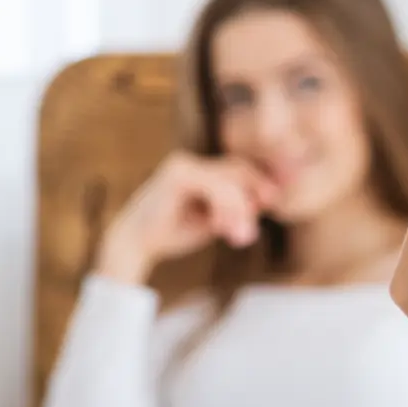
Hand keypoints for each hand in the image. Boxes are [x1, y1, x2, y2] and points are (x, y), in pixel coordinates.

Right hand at [94, 151, 277, 283]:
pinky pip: (215, 186)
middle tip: (253, 228)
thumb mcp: (214, 220)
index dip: (260, 183)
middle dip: (253, 196)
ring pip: (229, 180)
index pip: (240, 170)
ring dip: (239, 210)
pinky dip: (225, 208)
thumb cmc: (174, 233)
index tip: (271, 203)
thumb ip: (237, 208)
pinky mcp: (178, 173)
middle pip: (238, 170)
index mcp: (199, 170)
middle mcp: (191, 162)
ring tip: (241, 237)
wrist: (136, 244)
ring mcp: (183, 164)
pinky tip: (221, 228)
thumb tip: (270, 198)